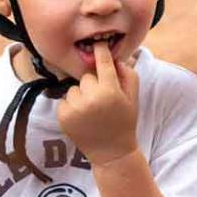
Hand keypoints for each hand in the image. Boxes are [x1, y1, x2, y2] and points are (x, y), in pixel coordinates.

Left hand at [58, 42, 139, 164]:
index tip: (97, 44)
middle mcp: (91, 98)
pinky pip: (64, 100)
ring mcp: (75, 108)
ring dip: (81, 96)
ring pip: (74, 88)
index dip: (100, 51)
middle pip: (86, 77)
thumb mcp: (133, 98)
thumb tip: (114, 58)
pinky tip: (82, 118)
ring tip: (91, 111)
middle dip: (93, 84)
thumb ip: (127, 74)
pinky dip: (71, 106)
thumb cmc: (124, 122)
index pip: (102, 62)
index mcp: (110, 91)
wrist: (111, 152)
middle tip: (101, 100)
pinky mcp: (63, 116)